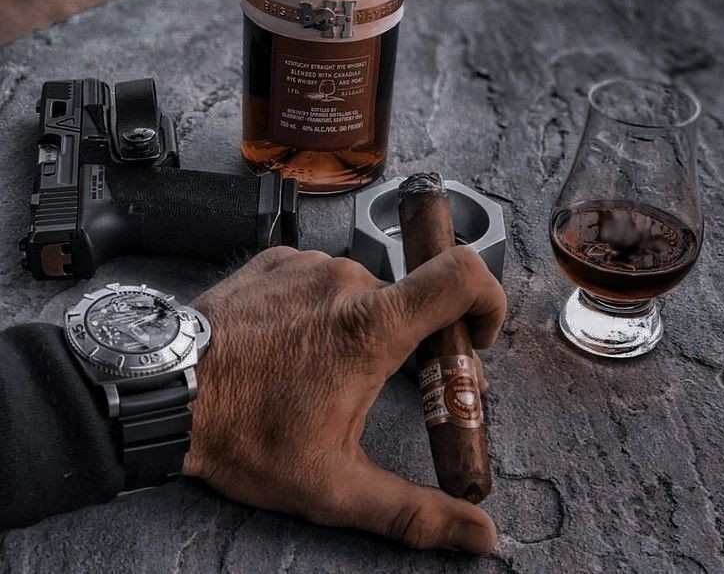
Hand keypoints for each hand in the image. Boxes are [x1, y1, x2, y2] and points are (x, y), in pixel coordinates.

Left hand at [184, 246, 506, 554]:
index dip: (487, 300)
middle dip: (412, 343)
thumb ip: (415, 512)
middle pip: (411, 301)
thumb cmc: (246, 435)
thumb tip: (480, 535)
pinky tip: (293, 346)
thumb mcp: (334, 487)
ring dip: (362, 327)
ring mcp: (310, 264)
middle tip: (378, 388)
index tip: (474, 341)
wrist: (165, 391)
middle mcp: (347, 280)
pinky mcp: (279, 259)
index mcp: (373, 326)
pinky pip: (323, 278)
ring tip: (321, 373)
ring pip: (364, 292)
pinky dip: (323, 308)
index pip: (461, 274)